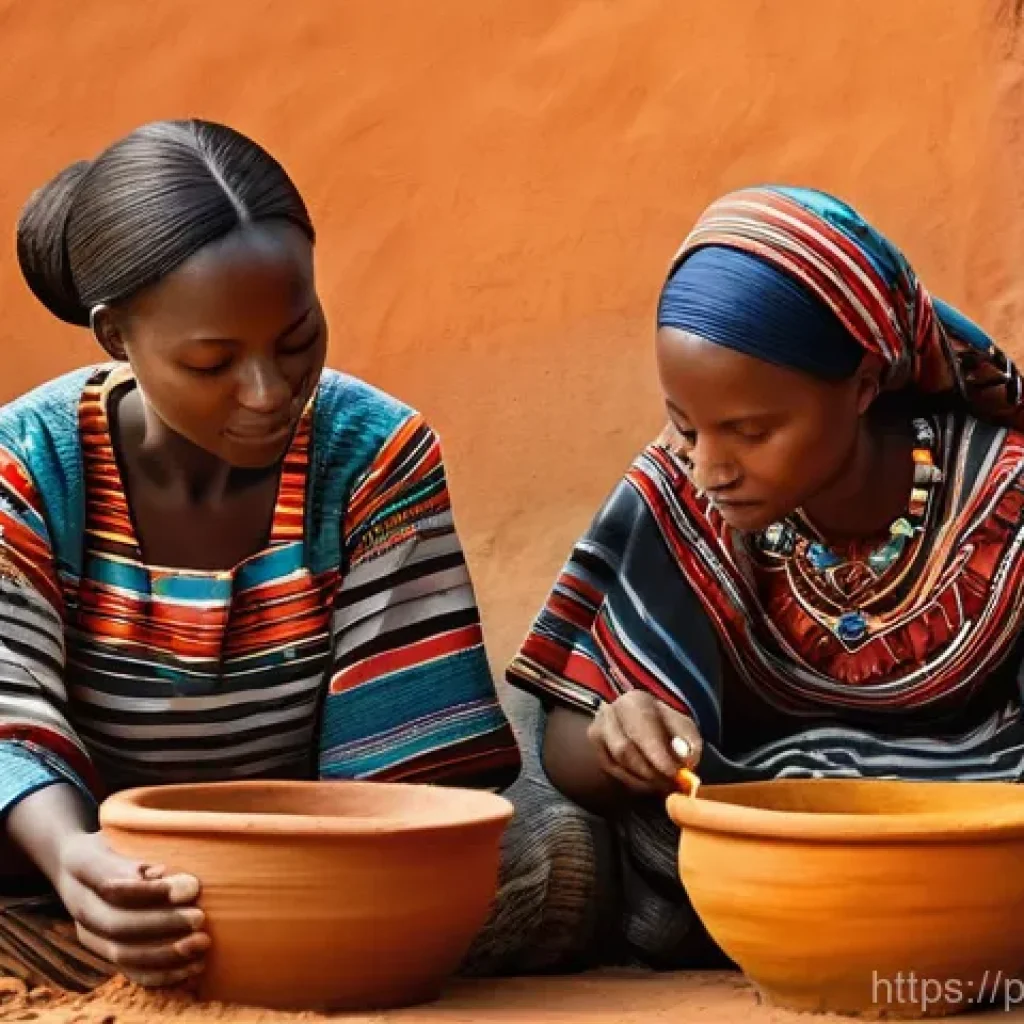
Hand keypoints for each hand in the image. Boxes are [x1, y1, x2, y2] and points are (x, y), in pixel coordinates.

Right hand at [55, 831, 207, 986]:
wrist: (76, 861)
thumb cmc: (115, 838)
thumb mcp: (123, 829)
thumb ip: (142, 846)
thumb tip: (166, 873)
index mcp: (81, 864)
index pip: (112, 884)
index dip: (151, 891)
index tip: (192, 887)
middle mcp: (78, 902)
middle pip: (115, 923)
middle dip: (162, 924)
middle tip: (201, 917)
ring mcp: (86, 931)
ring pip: (119, 953)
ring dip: (164, 953)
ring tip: (201, 943)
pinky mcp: (100, 950)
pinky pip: (127, 970)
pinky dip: (161, 973)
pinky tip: (192, 967)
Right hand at [587, 690, 702, 794]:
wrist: (641, 725)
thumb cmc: (665, 726)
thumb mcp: (683, 727)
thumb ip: (688, 740)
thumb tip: (685, 757)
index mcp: (634, 701)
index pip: (642, 730)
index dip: (658, 755)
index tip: (674, 774)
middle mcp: (609, 713)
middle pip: (625, 750)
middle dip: (650, 772)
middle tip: (670, 784)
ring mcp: (598, 732)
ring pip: (617, 764)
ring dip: (642, 779)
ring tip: (663, 785)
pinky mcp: (596, 751)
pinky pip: (613, 773)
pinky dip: (633, 782)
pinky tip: (648, 783)